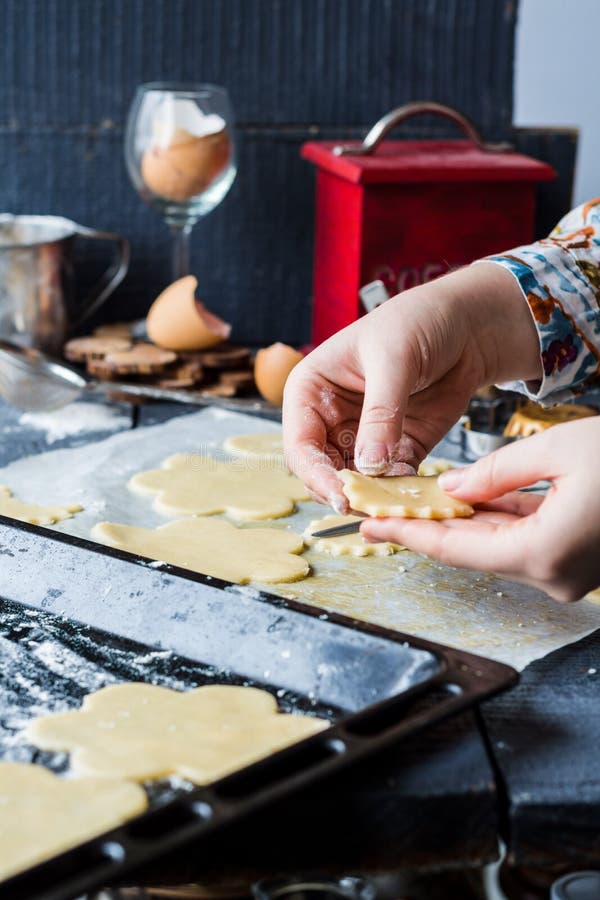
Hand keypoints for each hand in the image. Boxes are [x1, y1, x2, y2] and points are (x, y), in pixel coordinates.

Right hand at [283, 263, 540, 510]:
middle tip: (371, 509)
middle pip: (323, 472)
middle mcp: (329, 419)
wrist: (465, 326)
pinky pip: (391, 482)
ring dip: (373, 498)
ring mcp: (363, 438)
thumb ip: (381, 413)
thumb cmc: (416, 323)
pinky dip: (400, 493)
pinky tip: (415, 496)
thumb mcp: (394, 361)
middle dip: (345, 492)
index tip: (340, 498)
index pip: (301, 445)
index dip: (316, 475)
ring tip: (395, 506)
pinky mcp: (397, 450)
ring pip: (356, 483)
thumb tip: (370, 465)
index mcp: (310, 392)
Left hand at [361, 417, 599, 601]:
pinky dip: (495, 520)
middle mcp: (554, 574)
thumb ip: (496, 471)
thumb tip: (453, 486)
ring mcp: (569, 572)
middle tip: (380, 512)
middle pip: (472, 550)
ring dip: (459, 524)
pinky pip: (524, 540)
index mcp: (544, 553)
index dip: (409, 536)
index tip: (370, 526)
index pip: (456, 548)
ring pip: (498, 544)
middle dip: (427, 528)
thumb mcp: (562, 449)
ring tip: (415, 502)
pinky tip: (466, 501)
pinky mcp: (579, 560)